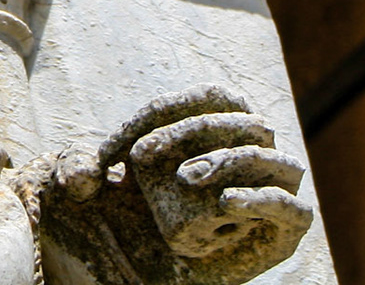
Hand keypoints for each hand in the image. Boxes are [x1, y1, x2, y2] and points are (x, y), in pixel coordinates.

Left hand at [36, 86, 312, 284]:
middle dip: (193, 130)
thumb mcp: (88, 191)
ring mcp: (276, 188)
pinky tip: (226, 202)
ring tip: (186, 178)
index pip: (207, 97)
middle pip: (239, 120)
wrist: (152, 273)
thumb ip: (73, 168)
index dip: (164, 111)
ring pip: (268, 158)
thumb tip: (86, 172)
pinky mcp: (288, 228)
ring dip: (228, 159)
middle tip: (147, 157)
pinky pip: (291, 207)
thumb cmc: (126, 219)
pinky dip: (262, 200)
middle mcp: (257, 149)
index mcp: (224, 123)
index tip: (119, 148)